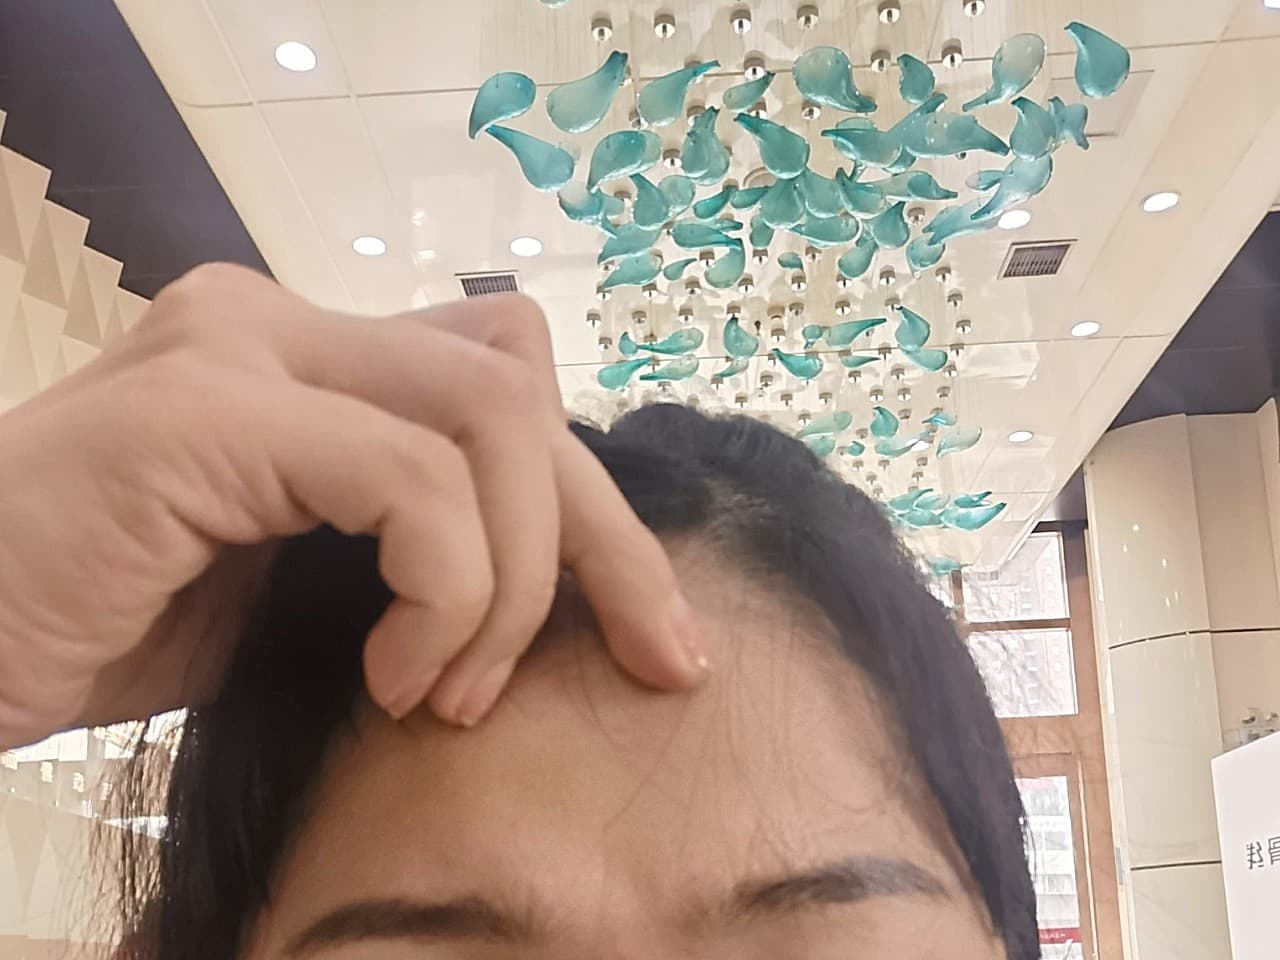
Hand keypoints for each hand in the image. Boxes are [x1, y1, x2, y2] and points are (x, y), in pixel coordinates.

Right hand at [0, 264, 705, 748]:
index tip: (656, 629)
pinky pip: (409, 479)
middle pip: (524, 392)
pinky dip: (447, 588)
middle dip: (614, 540)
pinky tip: (398, 675)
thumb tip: (543, 559)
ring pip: (490, 421)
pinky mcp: (206, 407)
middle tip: (662, 658)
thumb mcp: (297, 582)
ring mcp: (243, 346)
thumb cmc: (106, 623)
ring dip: (515, 582)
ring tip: (453, 693)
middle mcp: (282, 320)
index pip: (511, 382)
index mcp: (311, 354)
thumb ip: (400, 536)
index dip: (599, 503)